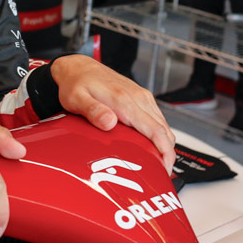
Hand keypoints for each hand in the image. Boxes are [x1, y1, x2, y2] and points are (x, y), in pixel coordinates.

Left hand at [50, 55, 175, 173]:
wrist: (78, 67)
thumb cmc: (75, 84)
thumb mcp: (76, 99)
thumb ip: (93, 111)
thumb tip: (109, 122)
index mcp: (124, 100)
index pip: (155, 130)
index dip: (164, 152)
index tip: (164, 170)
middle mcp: (138, 97)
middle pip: (164, 130)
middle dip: (167, 154)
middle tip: (159, 174)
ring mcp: (141, 97)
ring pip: (163, 125)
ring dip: (164, 144)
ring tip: (155, 164)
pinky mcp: (141, 97)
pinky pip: (157, 119)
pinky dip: (159, 134)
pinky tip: (150, 146)